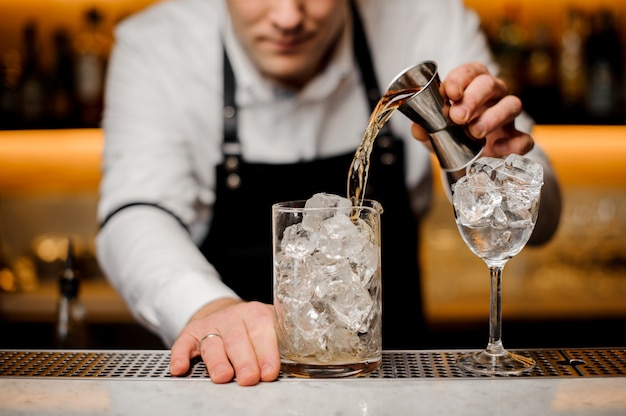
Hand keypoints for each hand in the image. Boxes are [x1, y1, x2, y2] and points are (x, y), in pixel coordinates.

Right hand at [169, 298, 279, 385]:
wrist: (226, 315)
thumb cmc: (252, 329)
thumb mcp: (271, 327)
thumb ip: (282, 341)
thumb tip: (300, 358)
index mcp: (256, 314)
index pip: (262, 331)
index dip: (266, 352)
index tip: (270, 372)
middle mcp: (232, 317)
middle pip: (237, 340)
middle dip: (244, 361)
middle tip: (249, 379)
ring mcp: (210, 325)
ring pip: (213, 344)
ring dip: (218, 361)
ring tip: (224, 377)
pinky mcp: (190, 334)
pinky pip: (183, 344)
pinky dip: (179, 356)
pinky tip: (181, 368)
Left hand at [410, 62, 533, 157]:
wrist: (466, 158)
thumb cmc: (451, 132)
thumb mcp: (433, 129)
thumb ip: (424, 127)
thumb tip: (417, 128)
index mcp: (472, 85)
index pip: (471, 71)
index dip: (460, 78)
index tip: (449, 92)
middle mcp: (493, 95)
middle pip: (491, 84)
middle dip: (474, 98)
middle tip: (457, 116)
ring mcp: (507, 116)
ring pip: (512, 105)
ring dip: (493, 117)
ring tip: (474, 132)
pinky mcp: (516, 138)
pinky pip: (524, 138)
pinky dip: (513, 144)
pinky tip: (498, 149)